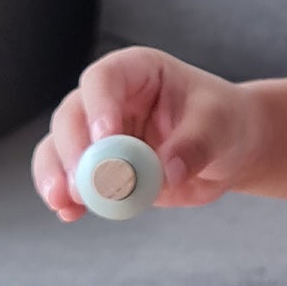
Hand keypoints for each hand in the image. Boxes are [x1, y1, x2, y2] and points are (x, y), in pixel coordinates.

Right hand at [31, 47, 265, 221]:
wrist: (227, 151)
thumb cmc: (223, 122)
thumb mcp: (219, 126)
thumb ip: (193, 146)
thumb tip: (167, 172)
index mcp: (136, 72)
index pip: (104, 79)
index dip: (99, 106)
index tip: (107, 138)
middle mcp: (108, 99)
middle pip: (72, 115)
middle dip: (74, 150)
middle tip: (85, 182)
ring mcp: (98, 135)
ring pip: (61, 148)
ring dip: (59, 175)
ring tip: (66, 201)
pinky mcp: (99, 168)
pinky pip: (71, 179)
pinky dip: (68, 197)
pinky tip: (68, 213)